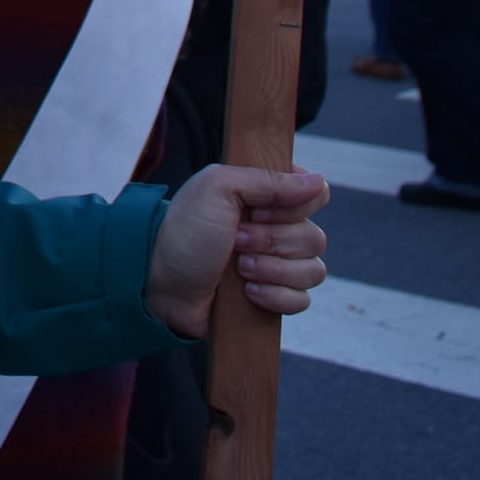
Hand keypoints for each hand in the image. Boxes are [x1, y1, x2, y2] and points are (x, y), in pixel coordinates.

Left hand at [144, 165, 327, 340]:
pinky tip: (247, 293)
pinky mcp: (273, 297)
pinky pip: (302, 300)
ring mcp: (276, 264)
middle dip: (273, 243)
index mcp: (264, 196)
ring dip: (274, 271)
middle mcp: (275, 228)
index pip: (316, 195)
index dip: (294, 207)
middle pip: (315, 237)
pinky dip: (276, 297)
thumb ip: (269, 180)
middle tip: (235, 241)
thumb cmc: (184, 230)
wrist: (160, 282)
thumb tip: (319, 181)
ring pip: (313, 271)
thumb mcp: (219, 188)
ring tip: (239, 269)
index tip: (258, 211)